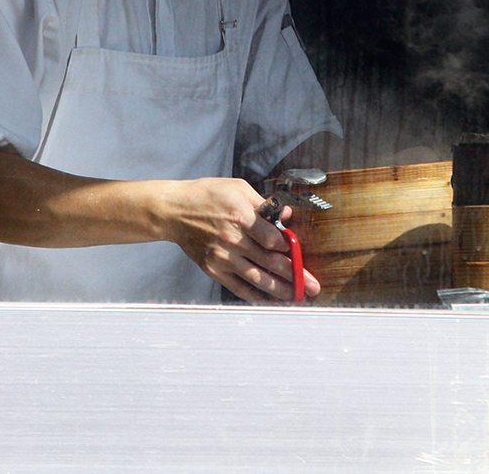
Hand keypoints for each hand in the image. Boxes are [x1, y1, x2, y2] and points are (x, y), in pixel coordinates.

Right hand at [154, 177, 320, 303]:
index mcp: (241, 216)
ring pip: (258, 278)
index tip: (301, 255)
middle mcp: (233, 240)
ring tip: (297, 297)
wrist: (175, 211)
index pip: (273, 239)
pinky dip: (256, 296)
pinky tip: (270, 300)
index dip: (290, 249)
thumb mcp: (238, 188)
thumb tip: (285, 215)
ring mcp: (223, 257)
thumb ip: (264, 203)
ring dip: (280, 290)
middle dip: (296, 276)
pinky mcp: (214, 269)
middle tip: (313, 286)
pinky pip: (239, 287)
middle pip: (270, 262)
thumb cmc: (207, 196)